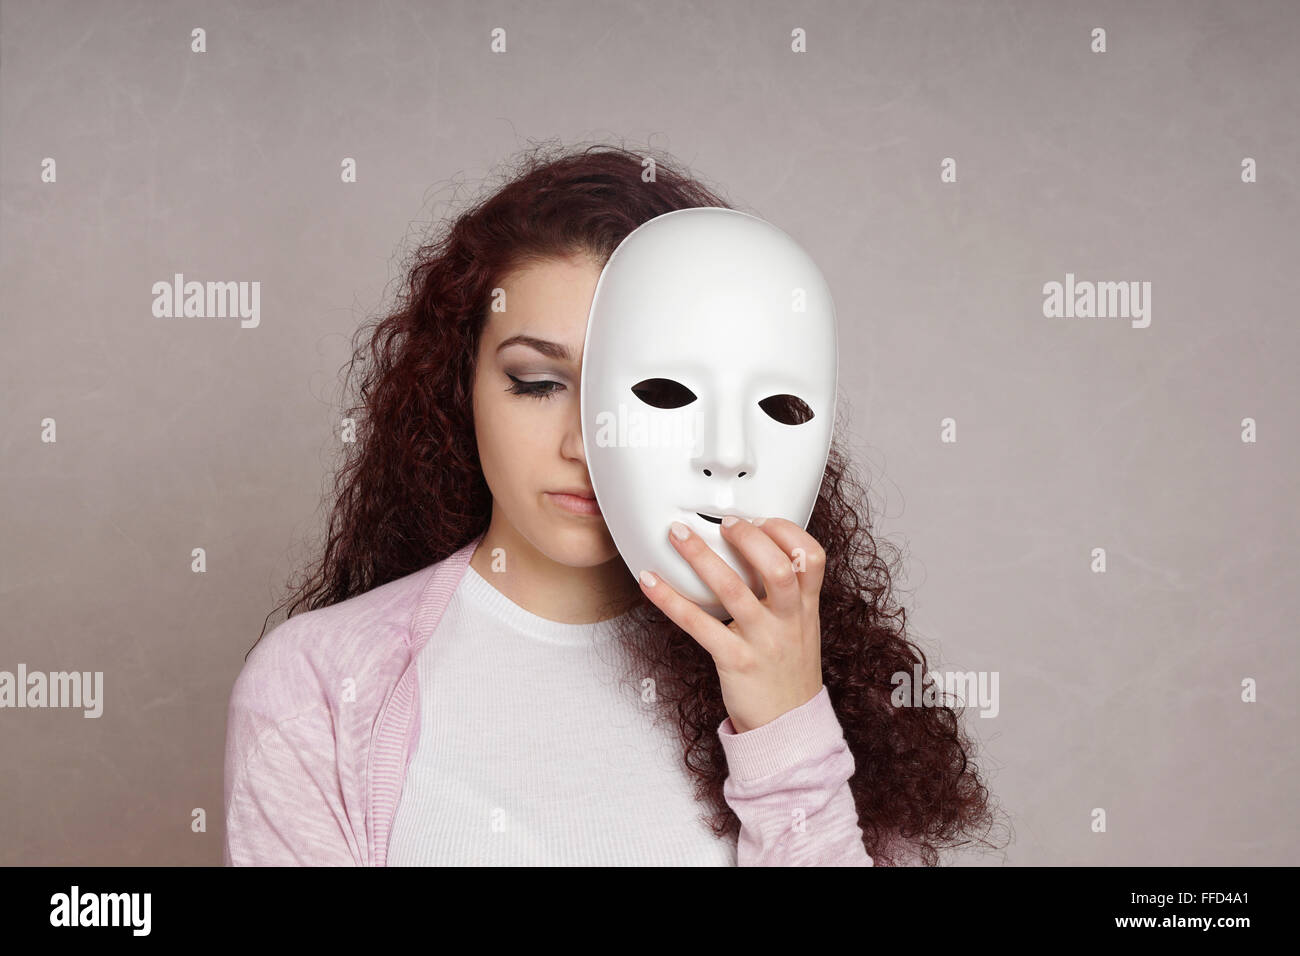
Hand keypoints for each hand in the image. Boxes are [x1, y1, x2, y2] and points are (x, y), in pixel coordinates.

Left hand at [637, 516, 826, 733]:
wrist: (789, 729)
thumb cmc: (788, 673)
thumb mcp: (801, 628)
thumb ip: (787, 594)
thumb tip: (760, 551)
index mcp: (805, 607)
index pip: (812, 557)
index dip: (787, 530)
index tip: (761, 517)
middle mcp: (787, 620)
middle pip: (777, 568)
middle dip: (748, 537)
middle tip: (723, 522)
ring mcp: (762, 641)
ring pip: (733, 591)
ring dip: (701, 557)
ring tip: (678, 534)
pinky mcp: (735, 662)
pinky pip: (699, 625)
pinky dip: (670, 600)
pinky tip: (650, 582)